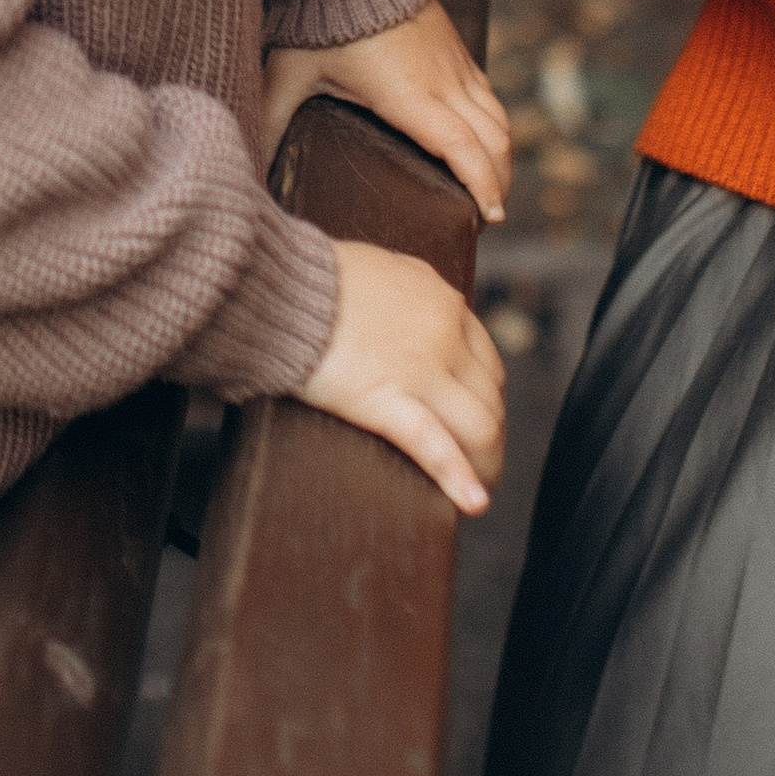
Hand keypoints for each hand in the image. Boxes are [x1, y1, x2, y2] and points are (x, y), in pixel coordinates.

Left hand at [264, 0, 511, 224]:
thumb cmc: (320, 18)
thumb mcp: (290, 75)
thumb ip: (271, 122)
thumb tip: (247, 167)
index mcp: (410, 97)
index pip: (463, 148)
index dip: (483, 184)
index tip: (491, 216)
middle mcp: (442, 82)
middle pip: (493, 139)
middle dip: (499, 181)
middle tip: (489, 215)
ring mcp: (453, 62)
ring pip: (496, 116)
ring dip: (501, 153)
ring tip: (492, 185)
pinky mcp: (454, 47)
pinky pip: (486, 92)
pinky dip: (494, 122)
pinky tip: (482, 137)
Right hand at [298, 236, 505, 515]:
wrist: (284, 285)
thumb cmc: (319, 278)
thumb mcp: (385, 270)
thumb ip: (411, 294)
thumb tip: (415, 309)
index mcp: (445, 303)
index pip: (489, 366)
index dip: (486, 404)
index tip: (473, 426)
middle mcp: (446, 336)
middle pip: (491, 402)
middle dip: (489, 440)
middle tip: (475, 467)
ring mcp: (421, 369)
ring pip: (480, 428)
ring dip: (486, 465)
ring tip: (478, 492)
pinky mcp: (387, 400)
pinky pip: (437, 446)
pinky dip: (460, 480)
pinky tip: (474, 505)